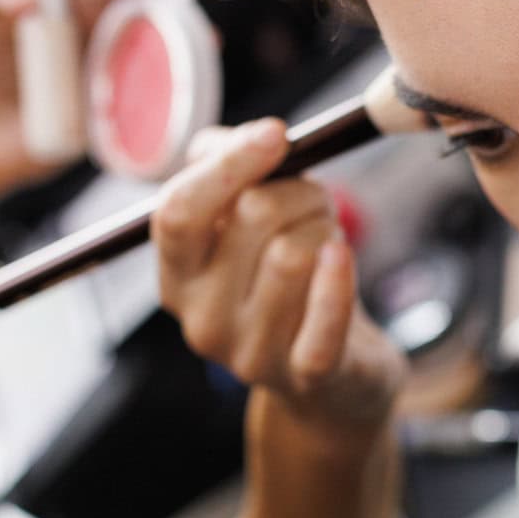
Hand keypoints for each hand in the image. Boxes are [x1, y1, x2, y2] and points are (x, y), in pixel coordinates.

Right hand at [154, 121, 405, 435]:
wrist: (333, 383)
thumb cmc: (287, 283)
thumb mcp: (246, 228)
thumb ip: (228, 171)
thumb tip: (233, 140)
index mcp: (178, 279)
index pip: (178, 212)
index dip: (228, 164)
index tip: (275, 134)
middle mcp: (203, 322)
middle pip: (252, 217)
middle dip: (300, 190)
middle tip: (318, 201)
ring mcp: (251, 355)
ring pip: (294, 253)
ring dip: (326, 228)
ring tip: (330, 240)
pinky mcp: (306, 376)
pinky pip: (323, 319)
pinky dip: (336, 279)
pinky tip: (340, 255)